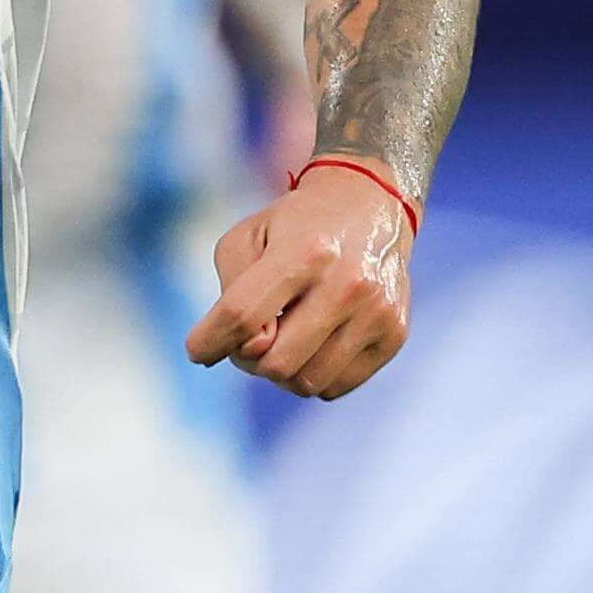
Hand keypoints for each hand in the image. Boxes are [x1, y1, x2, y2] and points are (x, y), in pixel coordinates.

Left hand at [187, 162, 416, 399]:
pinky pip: (336, 387)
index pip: (242, 316)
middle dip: (249, 359)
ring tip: (281, 340)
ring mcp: (377, 312)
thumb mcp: (248, 237)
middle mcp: (348, 283)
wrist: (371, 205)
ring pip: (306, 383)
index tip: (198, 350)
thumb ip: (233, 294)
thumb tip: (247, 350)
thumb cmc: (295, 227)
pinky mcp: (395, 334)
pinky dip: (313, 375)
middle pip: (276, 362)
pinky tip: (313, 344)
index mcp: (305, 252)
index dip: (209, 341)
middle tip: (249, 339)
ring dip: (282, 371)